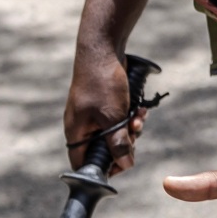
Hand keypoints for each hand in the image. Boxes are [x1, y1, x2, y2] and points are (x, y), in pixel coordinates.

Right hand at [63, 38, 144, 172]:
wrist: (103, 49)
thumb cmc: (102, 83)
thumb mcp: (113, 117)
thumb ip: (118, 143)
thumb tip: (125, 165)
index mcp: (76, 133)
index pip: (84, 163)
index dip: (103, 168)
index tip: (123, 165)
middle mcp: (83, 126)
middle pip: (105, 149)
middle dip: (124, 142)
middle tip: (135, 131)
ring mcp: (93, 114)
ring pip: (115, 133)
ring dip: (131, 128)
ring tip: (139, 116)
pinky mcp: (105, 104)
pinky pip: (119, 119)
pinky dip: (130, 116)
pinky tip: (140, 109)